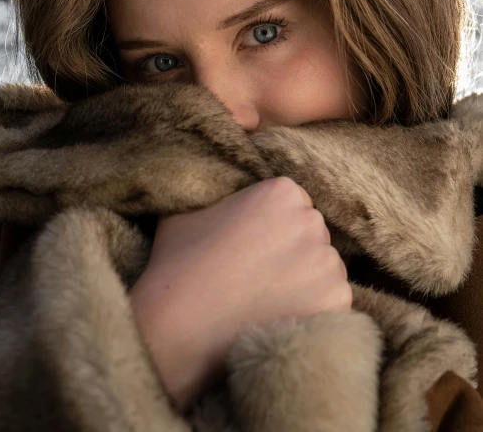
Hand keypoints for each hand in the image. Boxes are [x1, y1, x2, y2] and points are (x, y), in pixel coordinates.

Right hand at [129, 177, 350, 412]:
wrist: (180, 325)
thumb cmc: (178, 266)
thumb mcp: (187, 211)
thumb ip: (214, 196)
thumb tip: (217, 196)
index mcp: (281, 191)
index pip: (291, 205)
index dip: (270, 230)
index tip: (251, 249)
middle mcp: (311, 219)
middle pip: (310, 235)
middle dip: (291, 253)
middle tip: (258, 277)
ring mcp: (327, 261)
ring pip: (323, 269)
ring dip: (304, 283)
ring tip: (266, 302)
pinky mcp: (338, 300)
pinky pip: (331, 303)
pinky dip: (312, 312)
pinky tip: (279, 320)